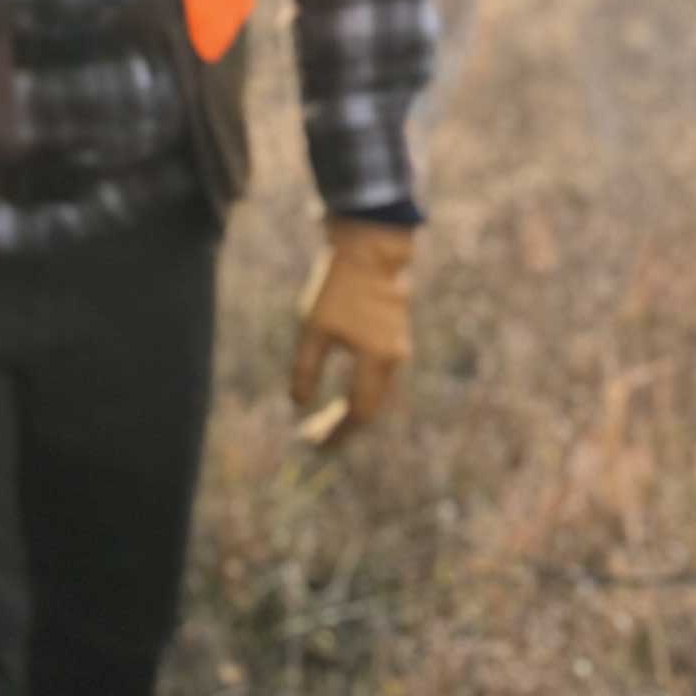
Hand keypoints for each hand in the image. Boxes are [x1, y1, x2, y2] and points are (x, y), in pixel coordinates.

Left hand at [290, 221, 413, 447]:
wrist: (370, 249)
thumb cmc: (337, 288)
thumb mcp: (312, 329)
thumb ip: (305, 369)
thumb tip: (299, 404)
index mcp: (375, 360)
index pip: (357, 412)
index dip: (336, 432)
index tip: (314, 445)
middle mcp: (392, 359)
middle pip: (370, 408)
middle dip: (342, 427)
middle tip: (315, 438)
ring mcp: (397, 347)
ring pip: (376, 393)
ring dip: (352, 411)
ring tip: (325, 422)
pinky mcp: (394, 336)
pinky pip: (379, 377)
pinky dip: (361, 392)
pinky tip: (343, 394)